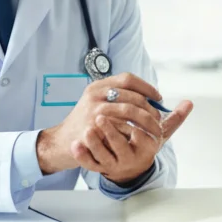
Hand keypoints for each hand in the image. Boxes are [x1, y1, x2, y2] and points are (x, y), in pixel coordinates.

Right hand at [37, 73, 165, 174]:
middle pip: (132, 96)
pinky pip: (121, 129)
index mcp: (98, 87)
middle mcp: (95, 96)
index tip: (158, 97)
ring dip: (147, 121)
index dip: (146, 87)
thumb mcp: (96, 102)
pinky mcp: (93, 130)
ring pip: (130, 111)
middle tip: (159, 119)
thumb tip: (150, 95)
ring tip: (156, 130)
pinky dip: (135, 133)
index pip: (127, 79)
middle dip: (150, 108)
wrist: (61, 142)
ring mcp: (93, 112)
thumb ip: (118, 96)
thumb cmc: (85, 122)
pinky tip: (143, 138)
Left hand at [73, 99, 193, 183]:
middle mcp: (130, 158)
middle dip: (110, 130)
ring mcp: (113, 164)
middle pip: (120, 145)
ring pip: (102, 156)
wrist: (127, 167)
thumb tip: (189, 103)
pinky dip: (82, 156)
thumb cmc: (143, 145)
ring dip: (95, 141)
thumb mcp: (158, 135)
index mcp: (146, 149)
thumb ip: (172, 119)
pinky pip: (89, 164)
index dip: (131, 126)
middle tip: (100, 115)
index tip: (124, 112)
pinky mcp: (98, 168)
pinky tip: (76, 146)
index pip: (140, 138)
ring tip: (88, 128)